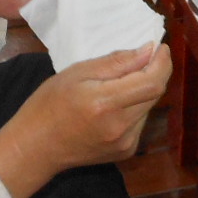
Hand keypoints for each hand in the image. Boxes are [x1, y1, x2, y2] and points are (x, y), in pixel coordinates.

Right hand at [0, 44, 174, 196]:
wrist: (36, 147)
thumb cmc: (49, 104)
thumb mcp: (77, 73)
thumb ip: (116, 62)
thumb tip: (148, 51)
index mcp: (105, 103)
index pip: (151, 82)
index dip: (162, 62)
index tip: (160, 47)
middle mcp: (121, 126)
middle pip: (154, 93)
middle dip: (154, 72)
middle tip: (144, 57)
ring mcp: (125, 142)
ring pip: (148, 107)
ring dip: (143, 90)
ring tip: (120, 83)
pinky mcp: (126, 151)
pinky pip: (140, 121)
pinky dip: (134, 107)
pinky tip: (115, 105)